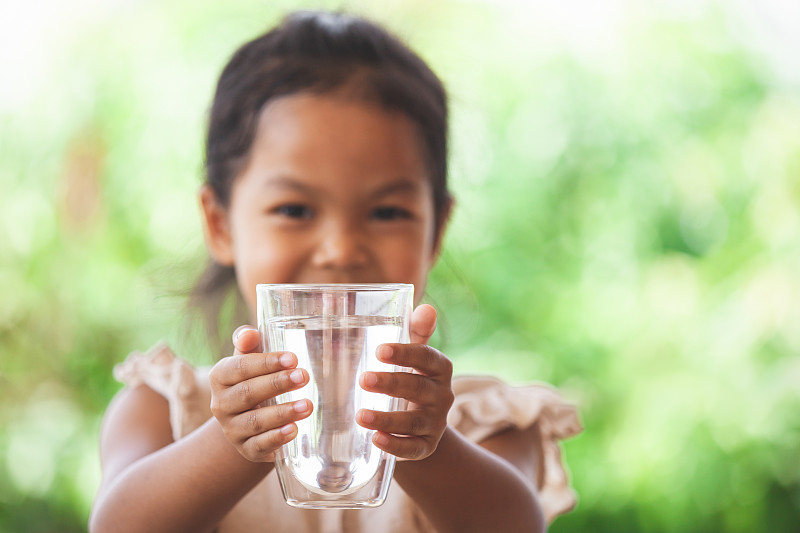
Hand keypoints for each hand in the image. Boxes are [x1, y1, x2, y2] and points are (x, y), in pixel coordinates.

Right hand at [209, 326, 312, 461]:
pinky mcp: (246, 449)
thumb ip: (249, 342)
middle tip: (304, 376)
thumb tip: (250, 333)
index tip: (293, 358)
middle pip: (247, 393)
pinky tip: (294, 430)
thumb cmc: (254, 378)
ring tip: (307, 405)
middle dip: (277, 384)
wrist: (249, 418)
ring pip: (254, 422)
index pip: (239, 368)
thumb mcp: (249, 358)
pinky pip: (259, 445)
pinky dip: (276, 438)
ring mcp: (232, 430)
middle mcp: (221, 404)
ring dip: (282, 413)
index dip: (265, 362)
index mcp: (220, 377)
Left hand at [356, 304, 453, 460]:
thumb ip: (416, 331)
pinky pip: (413, 448)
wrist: (420, 423)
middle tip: (363, 379)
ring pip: (413, 422)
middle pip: (418, 388)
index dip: (406, 353)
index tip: (379, 350)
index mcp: (439, 368)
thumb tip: (426, 308)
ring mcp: (436, 423)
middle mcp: (442, 395)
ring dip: (387, 419)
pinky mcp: (426, 446)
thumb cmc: (412, 378)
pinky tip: (375, 439)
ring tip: (360, 415)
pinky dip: (395, 445)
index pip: (427, 357)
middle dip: (391, 384)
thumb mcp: (414, 355)